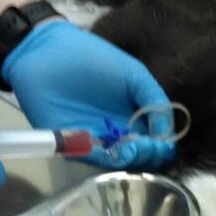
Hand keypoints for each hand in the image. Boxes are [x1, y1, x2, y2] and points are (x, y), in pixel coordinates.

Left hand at [2, 20, 174, 169]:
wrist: (49, 53)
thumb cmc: (94, 59)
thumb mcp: (135, 75)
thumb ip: (156, 101)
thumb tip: (167, 135)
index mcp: (136, 117)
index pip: (157, 143)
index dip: (162, 146)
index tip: (161, 142)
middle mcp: (119, 133)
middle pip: (142, 157)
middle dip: (149, 155)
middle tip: (147, 144)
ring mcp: (98, 141)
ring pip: (121, 162)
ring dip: (131, 158)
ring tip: (132, 146)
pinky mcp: (75, 145)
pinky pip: (95, 159)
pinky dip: (109, 158)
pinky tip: (116, 148)